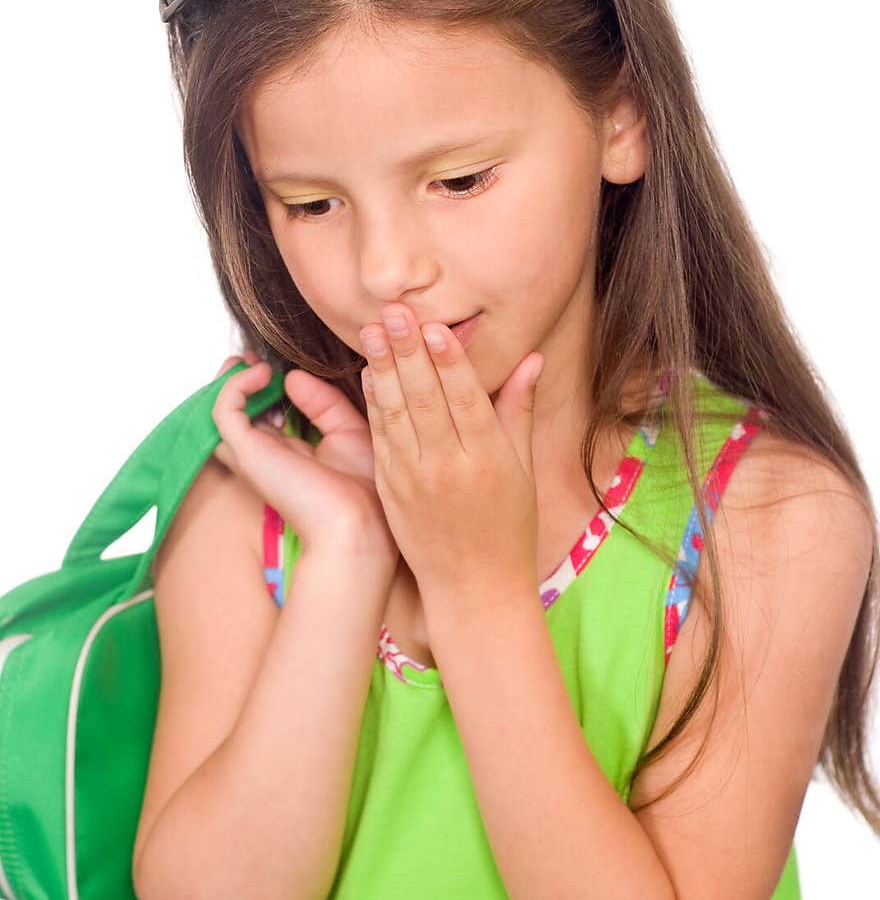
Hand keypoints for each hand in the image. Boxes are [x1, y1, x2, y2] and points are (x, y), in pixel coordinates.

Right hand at [208, 351, 399, 567]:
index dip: (259, 391)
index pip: (258, 420)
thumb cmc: (363, 489)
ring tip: (253, 362)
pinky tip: (263, 374)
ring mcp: (251, 455)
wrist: (358, 524)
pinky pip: (224, 410)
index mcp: (286, 457)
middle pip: (233, 415)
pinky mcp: (246, 452)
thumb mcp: (349, 431)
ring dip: (231, 380)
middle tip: (254, 359)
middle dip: (237, 382)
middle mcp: (263, 457)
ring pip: (220, 411)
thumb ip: (322, 403)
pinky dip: (235, 385)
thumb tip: (289, 377)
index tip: (273, 368)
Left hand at [358, 305, 544, 604]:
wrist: (474, 588)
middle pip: (425, 400)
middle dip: (407, 352)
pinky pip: (380, 438)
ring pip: (395, 415)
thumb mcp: (524, 470)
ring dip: (382, 369)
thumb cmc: (508, 527)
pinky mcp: (391, 490)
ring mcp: (414, 480)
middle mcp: (449, 468)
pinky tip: (369, 372)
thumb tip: (531, 358)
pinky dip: (373, 403)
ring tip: (372, 330)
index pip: (465, 401)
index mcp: (488, 461)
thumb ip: (519, 411)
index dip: (449, 362)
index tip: (435, 326)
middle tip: (393, 311)